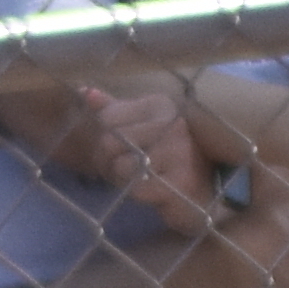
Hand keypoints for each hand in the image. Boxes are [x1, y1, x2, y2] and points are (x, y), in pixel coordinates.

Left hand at [69, 77, 217, 229]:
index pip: (107, 118)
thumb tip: (83, 91)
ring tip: (142, 181)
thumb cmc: (166, 159)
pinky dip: (139, 195)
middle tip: (128, 171)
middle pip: (109, 143)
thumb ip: (113, 110)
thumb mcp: (140, 128)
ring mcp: (181, 152)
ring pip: (121, 167)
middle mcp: (174, 124)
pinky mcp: (182, 181)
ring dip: (124, 181)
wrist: (205, 193)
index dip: (104, 139)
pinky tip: (155, 192)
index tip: (120, 151)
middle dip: (109, 163)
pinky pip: (137, 189)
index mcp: (161, 105)